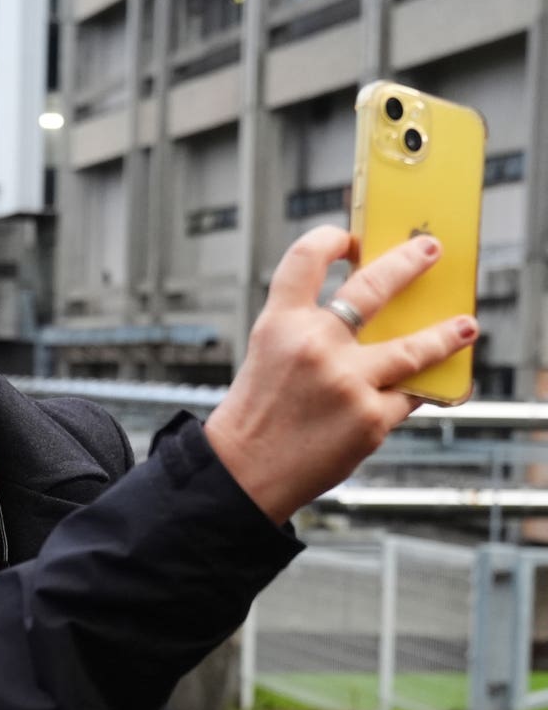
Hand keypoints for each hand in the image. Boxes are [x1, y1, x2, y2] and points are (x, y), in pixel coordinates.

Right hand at [205, 227, 477, 522]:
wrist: (245, 472)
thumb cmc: (258, 415)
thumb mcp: (270, 356)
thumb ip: (311, 331)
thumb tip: (377, 317)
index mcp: (280, 324)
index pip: (306, 259)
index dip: (330, 239)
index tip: (350, 238)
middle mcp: (314, 345)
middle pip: (374, 287)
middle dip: (409, 262)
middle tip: (429, 249)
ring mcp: (347, 382)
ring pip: (414, 348)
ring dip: (446, 335)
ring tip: (465, 326)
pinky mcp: (370, 418)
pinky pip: (408, 396)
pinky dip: (416, 391)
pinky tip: (431, 386)